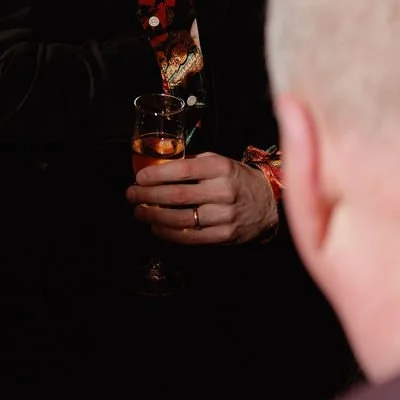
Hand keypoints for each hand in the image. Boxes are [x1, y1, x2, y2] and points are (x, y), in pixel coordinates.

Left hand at [128, 152, 276, 244]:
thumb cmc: (237, 179)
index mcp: (220, 168)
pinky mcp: (224, 235)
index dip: (157, 174)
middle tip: (131, 194)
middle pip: (177, 195)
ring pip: (180, 218)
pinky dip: (169, 233)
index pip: (183, 170)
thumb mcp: (219, 162)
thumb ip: (193, 164)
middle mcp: (222, 191)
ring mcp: (224, 215)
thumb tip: (158, 168)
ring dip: (153, 216)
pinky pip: (190, 237)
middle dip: (148, 196)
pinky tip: (156, 228)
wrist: (268, 202)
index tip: (139, 177)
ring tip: (138, 212)